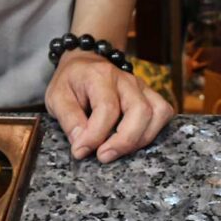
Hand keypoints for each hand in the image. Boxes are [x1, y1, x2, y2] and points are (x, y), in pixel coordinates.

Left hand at [45, 50, 173, 162]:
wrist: (86, 63)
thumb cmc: (71, 83)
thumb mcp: (57, 97)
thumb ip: (68, 119)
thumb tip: (81, 145)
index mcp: (100, 76)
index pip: (107, 108)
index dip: (95, 135)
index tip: (80, 151)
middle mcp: (126, 79)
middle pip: (140, 111)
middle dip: (124, 140)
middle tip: (103, 156)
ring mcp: (142, 87)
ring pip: (157, 113)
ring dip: (141, 138)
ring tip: (119, 151)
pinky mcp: (151, 95)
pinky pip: (164, 113)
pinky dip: (154, 131)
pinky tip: (135, 140)